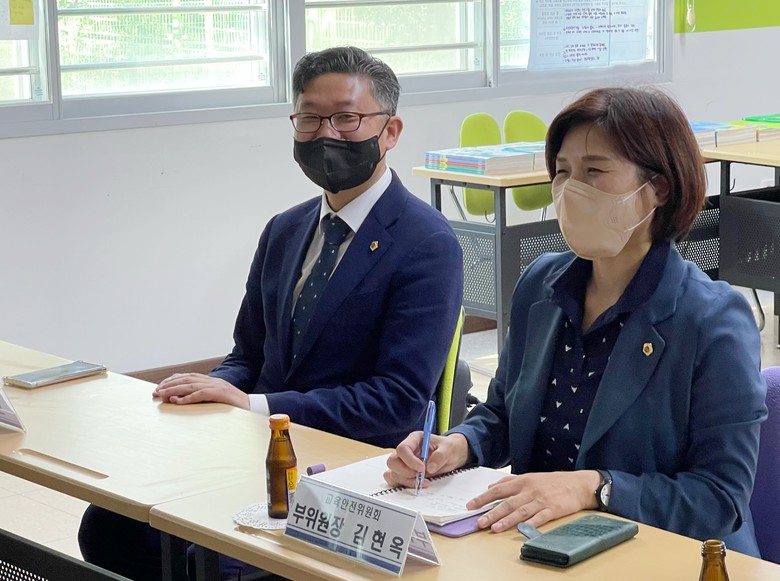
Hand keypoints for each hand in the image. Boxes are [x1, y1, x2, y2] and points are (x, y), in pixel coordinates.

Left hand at [153, 373, 249, 409]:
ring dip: (174, 390)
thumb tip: (181, 400)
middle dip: (168, 385)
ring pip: (190, 385)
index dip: (171, 381)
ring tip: (162, 395)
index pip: (186, 377)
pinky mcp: (220, 394)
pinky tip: (177, 402)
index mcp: (210, 381)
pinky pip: (201, 395)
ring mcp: (216, 386)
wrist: (253, 406)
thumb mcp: (216, 399)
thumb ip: (201, 397)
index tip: (159, 388)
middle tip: (155, 393)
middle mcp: (212, 381)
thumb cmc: (235, 406)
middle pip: (185, 379)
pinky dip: (188, 398)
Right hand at [383, 432, 470, 487]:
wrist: (452, 455)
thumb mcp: (449, 448)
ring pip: (392, 472)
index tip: (422, 469)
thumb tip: (430, 467)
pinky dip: (403, 484)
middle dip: (405, 472)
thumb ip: (440, 455)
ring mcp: (404, 462)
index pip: (403, 448)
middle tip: (420, 476)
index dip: (410, 460)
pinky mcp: (405, 473)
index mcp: (414, 439)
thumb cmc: (449, 448)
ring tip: (423, 481)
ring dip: (406, 480)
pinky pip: (395, 480)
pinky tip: (417, 484)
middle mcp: (406, 450)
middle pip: (393, 461)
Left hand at [467, 470, 600, 532]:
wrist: (578, 484)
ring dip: (507, 520)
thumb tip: (491, 486)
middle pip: (507, 502)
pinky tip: (522, 530)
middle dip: (491, 513)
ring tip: (494, 528)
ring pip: (521, 511)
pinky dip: (531, 524)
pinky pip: (540, 518)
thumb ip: (510, 481)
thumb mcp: (530, 476)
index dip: (484, 498)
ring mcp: (541, 500)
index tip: (471, 505)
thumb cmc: (553, 482)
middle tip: (479, 522)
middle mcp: (529, 490)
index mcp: (522, 481)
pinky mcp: (553, 509)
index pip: (499, 490)